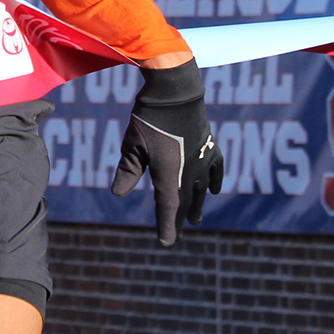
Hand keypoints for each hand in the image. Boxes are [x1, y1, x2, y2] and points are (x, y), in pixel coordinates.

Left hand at [111, 59, 223, 247]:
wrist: (175, 91)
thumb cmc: (149, 118)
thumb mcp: (132, 145)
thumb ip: (127, 171)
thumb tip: (118, 194)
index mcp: (170, 175)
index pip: (168, 208)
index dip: (167, 226)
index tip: (166, 242)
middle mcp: (190, 171)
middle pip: (185, 201)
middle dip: (180, 218)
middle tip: (178, 232)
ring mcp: (202, 158)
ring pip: (201, 188)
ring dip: (197, 204)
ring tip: (196, 219)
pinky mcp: (209, 144)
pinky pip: (215, 168)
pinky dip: (214, 180)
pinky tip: (214, 189)